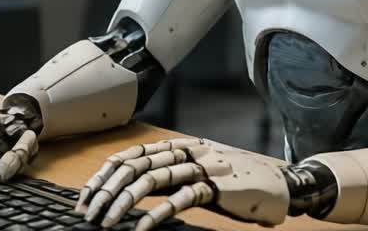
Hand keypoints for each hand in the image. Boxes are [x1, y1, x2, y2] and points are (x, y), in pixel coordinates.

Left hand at [76, 138, 289, 229]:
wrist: (282, 185)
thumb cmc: (238, 183)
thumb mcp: (201, 172)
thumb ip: (172, 174)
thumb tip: (132, 187)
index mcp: (182, 146)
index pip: (132, 154)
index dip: (105, 173)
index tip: (85, 195)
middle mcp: (190, 151)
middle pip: (137, 164)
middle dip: (107, 189)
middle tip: (89, 212)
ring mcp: (205, 166)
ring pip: (154, 179)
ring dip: (125, 202)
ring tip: (108, 222)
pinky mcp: (219, 187)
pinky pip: (182, 198)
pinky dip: (158, 213)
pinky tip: (142, 227)